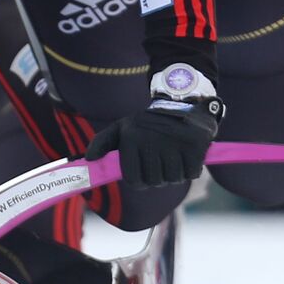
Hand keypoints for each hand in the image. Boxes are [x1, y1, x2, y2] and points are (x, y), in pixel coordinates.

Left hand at [86, 98, 222, 186]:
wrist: (181, 101)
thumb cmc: (147, 123)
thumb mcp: (121, 127)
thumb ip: (101, 143)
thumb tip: (88, 159)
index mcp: (131, 137)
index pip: (134, 180)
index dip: (139, 181)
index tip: (143, 170)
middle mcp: (150, 139)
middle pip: (154, 182)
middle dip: (157, 176)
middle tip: (160, 159)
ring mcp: (174, 142)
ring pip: (174, 179)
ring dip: (174, 173)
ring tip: (172, 154)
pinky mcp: (195, 144)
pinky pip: (191, 173)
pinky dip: (190, 168)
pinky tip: (186, 153)